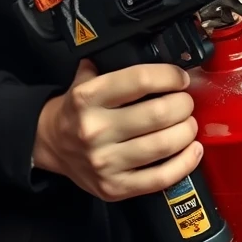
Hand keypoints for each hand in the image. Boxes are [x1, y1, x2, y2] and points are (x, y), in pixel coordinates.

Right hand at [32, 60, 200, 201]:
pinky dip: (184, 163)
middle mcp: (94, 129)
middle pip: (157, 114)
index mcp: (87, 97)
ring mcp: (105, 161)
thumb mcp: (81, 81)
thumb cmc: (74, 110)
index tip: (180, 77)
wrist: (49, 145)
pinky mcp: (115, 187)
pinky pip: (161, 177)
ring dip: (186, 131)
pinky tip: (192, 150)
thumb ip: (108, 66)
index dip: (168, 76)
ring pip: (163, 145)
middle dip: (182, 105)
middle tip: (186, 102)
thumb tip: (151, 55)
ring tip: (189, 123)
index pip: (139, 80)